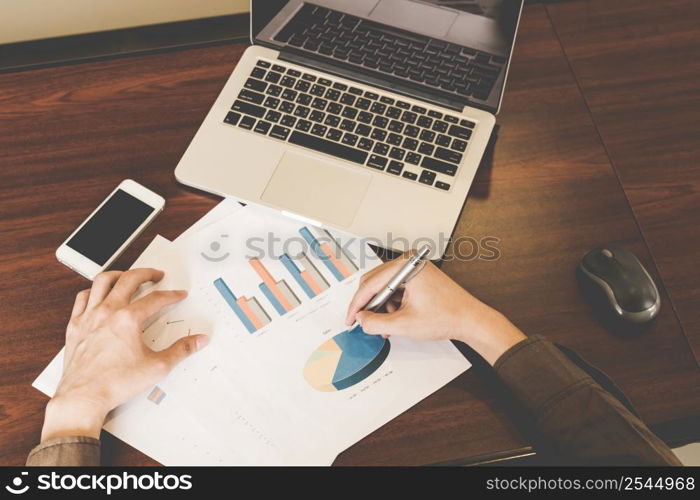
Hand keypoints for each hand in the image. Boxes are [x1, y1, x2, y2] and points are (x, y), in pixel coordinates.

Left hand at [41, 268, 208, 442]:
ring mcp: (89, 317)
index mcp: (128, 319)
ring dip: (118, 274)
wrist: (84, 397)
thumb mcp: (157, 367)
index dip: (171, 295)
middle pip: (129, 280)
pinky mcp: (75, 326)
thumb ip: (181, 350)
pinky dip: (92, 291)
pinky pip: (82, 298)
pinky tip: (97, 294)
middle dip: (146, 273)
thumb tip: (198, 341)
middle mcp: (107, 312)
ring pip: (102, 282)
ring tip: (127, 276)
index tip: (177, 295)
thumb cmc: (114, 383)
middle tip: (156, 275)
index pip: (156, 299)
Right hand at [345, 251, 525, 364]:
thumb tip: (361, 320)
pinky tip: (395, 320)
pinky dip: (392, 305)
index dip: (357, 304)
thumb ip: (376, 323)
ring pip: (385, 287)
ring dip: (382, 308)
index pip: (370, 284)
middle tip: (362, 322)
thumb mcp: (405, 324)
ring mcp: (415, 269)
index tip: (350, 319)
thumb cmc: (448, 316)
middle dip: (369, 306)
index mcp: (406, 267)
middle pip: (375, 282)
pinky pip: (396, 289)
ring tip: (385, 326)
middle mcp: (410, 263)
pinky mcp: (419, 277)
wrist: (470, 320)